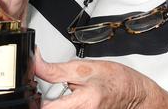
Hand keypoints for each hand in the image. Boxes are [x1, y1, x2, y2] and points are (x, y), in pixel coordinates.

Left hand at [35, 49, 150, 108]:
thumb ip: (56, 70)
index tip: (31, 88)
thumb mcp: (86, 68)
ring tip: (57, 97)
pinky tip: (67, 103)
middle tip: (42, 93)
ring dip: (53, 105)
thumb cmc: (117, 81)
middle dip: (43, 103)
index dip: (34, 99)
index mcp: (85, 102)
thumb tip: (35, 63)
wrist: (136, 95)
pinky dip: (64, 107)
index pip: (48, 108)